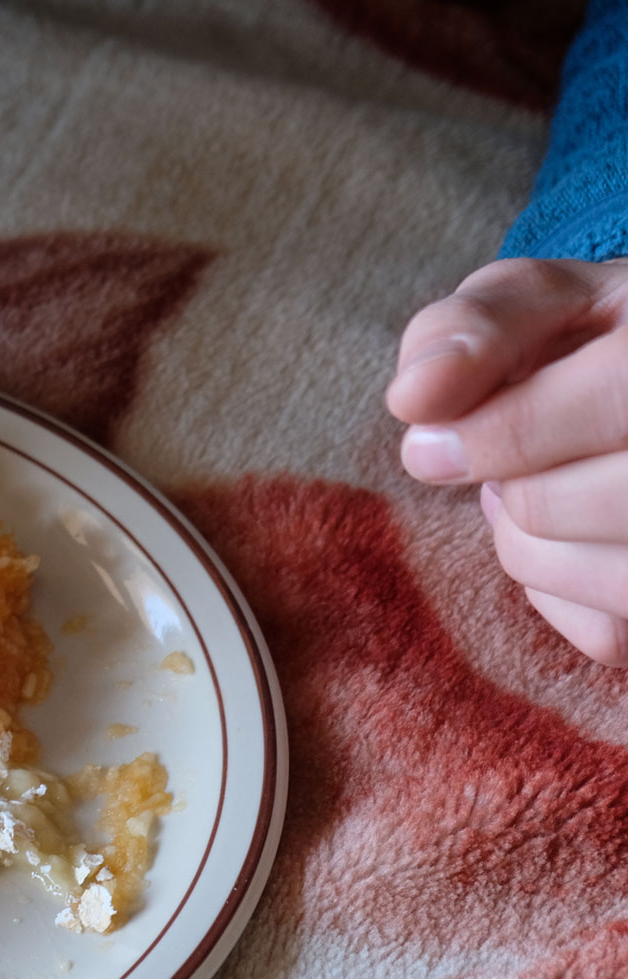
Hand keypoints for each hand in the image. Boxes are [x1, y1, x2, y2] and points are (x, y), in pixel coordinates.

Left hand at [387, 257, 627, 666]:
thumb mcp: (547, 303)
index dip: (485, 434)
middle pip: (546, 506)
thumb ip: (475, 327)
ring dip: (529, 538)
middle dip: (505, 481)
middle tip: (526, 452)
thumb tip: (414, 397)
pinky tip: (586, 539)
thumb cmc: (604, 344)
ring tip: (560, 485)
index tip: (434, 440)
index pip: (582, 413)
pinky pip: (604, 635)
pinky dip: (564, 593)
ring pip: (576, 576)